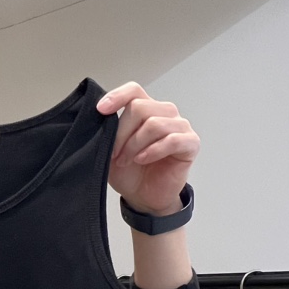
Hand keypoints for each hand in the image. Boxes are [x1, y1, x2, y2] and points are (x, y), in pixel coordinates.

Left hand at [96, 81, 199, 213]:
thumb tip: (98, 118)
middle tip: (115, 154)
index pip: (134, 90)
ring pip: (154, 124)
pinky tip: (142, 159)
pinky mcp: (190, 143)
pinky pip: (172, 140)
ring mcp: (179, 127)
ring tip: (128, 161)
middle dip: (122, 134)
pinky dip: (153, 151)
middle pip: (140, 108)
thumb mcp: (111, 152)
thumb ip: (107, 133)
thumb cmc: (131, 172)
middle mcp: (164, 113)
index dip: (117, 96)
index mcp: (146, 110)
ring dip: (135, 145)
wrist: (144, 197)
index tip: (101, 110)